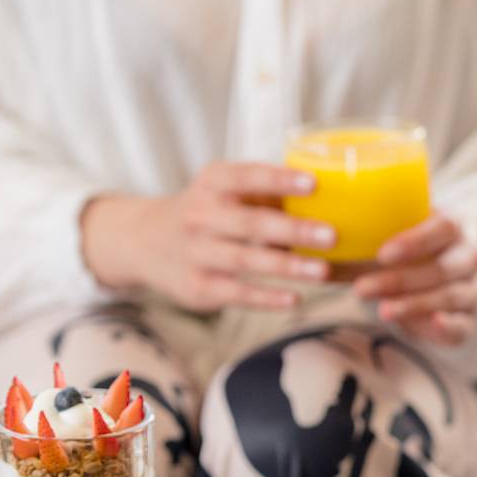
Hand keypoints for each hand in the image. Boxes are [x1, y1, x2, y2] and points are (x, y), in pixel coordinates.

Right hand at [81, 162, 334, 310]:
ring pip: (246, 260)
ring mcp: (197, 252)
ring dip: (286, 266)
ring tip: (323, 271)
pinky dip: (267, 297)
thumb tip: (332, 195)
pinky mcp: (198, 286)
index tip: (314, 183)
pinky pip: (237, 292)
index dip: (280, 179)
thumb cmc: (208, 211)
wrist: (143, 240)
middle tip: (332, 235)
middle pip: (251, 222)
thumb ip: (265, 193)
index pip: (247, 177)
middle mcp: (201, 215)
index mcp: (213, 182)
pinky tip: (295, 299)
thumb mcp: (224, 190)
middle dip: (293, 229)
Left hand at [352, 213, 476, 345]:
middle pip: (447, 266)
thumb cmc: (401, 257)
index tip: (382, 254)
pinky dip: (447, 327)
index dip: (416, 241)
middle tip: (361, 289)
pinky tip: (429, 325)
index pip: (444, 227)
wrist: (430, 284)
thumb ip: (351, 250)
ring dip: (415, 304)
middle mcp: (468, 256)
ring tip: (382, 312)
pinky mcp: (468, 320)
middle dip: (403, 279)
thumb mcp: (378, 248)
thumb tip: (303, 252)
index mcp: (450, 227)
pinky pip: (463, 325)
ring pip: (453, 296)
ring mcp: (472, 289)